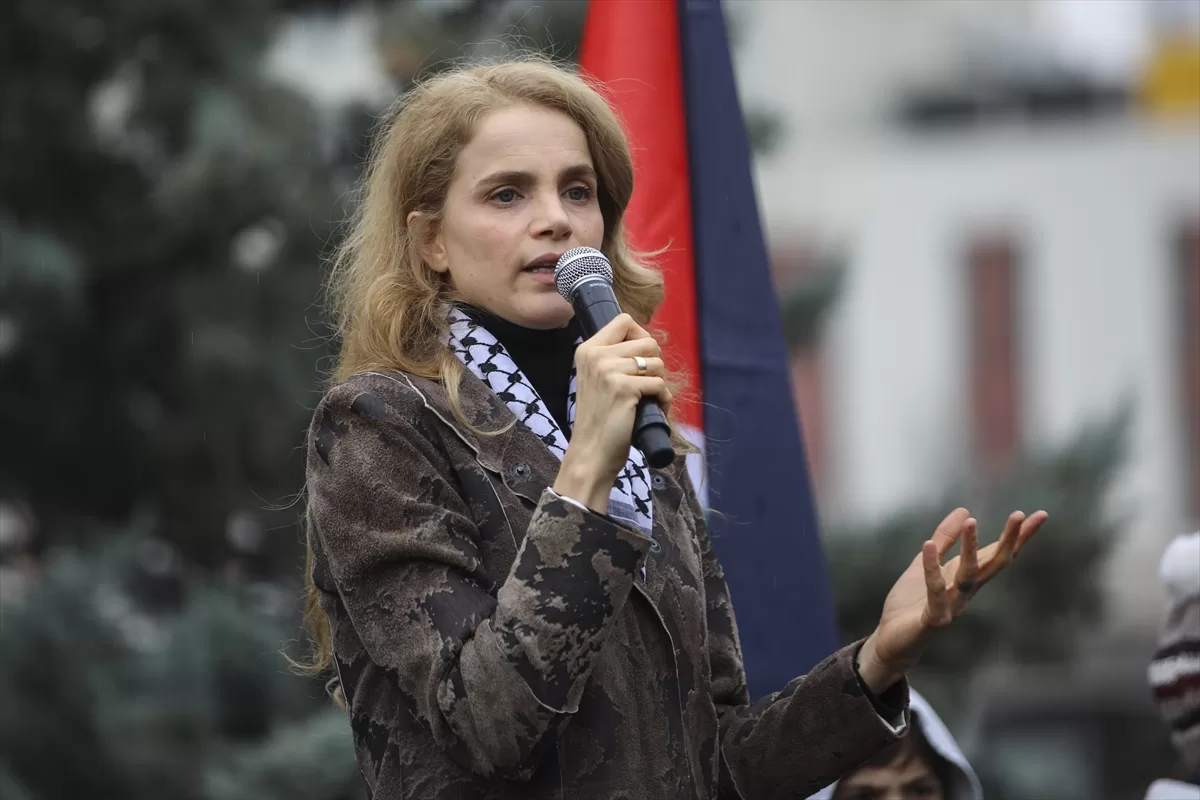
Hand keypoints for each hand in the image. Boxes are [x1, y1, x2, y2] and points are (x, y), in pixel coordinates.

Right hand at [554, 314, 670, 511]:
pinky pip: (660, 384)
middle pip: (647, 341)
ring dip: (660, 382)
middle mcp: (596, 355)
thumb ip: (612, 357)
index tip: (640, 359)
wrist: (591, 452)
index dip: (641, 337)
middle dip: (654, 363)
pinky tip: (653, 409)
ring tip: (648, 399)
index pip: (624, 321)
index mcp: (588, 349)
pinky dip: (663, 399)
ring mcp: (609, 370)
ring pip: (656, 362)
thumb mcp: (596, 379)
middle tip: (646, 385)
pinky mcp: (625, 388)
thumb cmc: (599, 418)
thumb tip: (646, 343)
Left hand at [856, 507, 1047, 693]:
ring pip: (968, 575)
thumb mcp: (927, 563)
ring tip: (971, 521)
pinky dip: (931, 569)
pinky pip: (935, 591)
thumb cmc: (911, 603)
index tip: (1041, 514)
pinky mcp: (934, 618)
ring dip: (970, 548)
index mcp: (967, 577)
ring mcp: (953, 605)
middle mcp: (966, 591)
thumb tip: (965, 511)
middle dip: (1009, 540)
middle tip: (1020, 515)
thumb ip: (944, 539)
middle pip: (994, 564)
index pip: (998, 553)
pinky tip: (927, 545)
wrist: (892, 641)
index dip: (1019, 536)